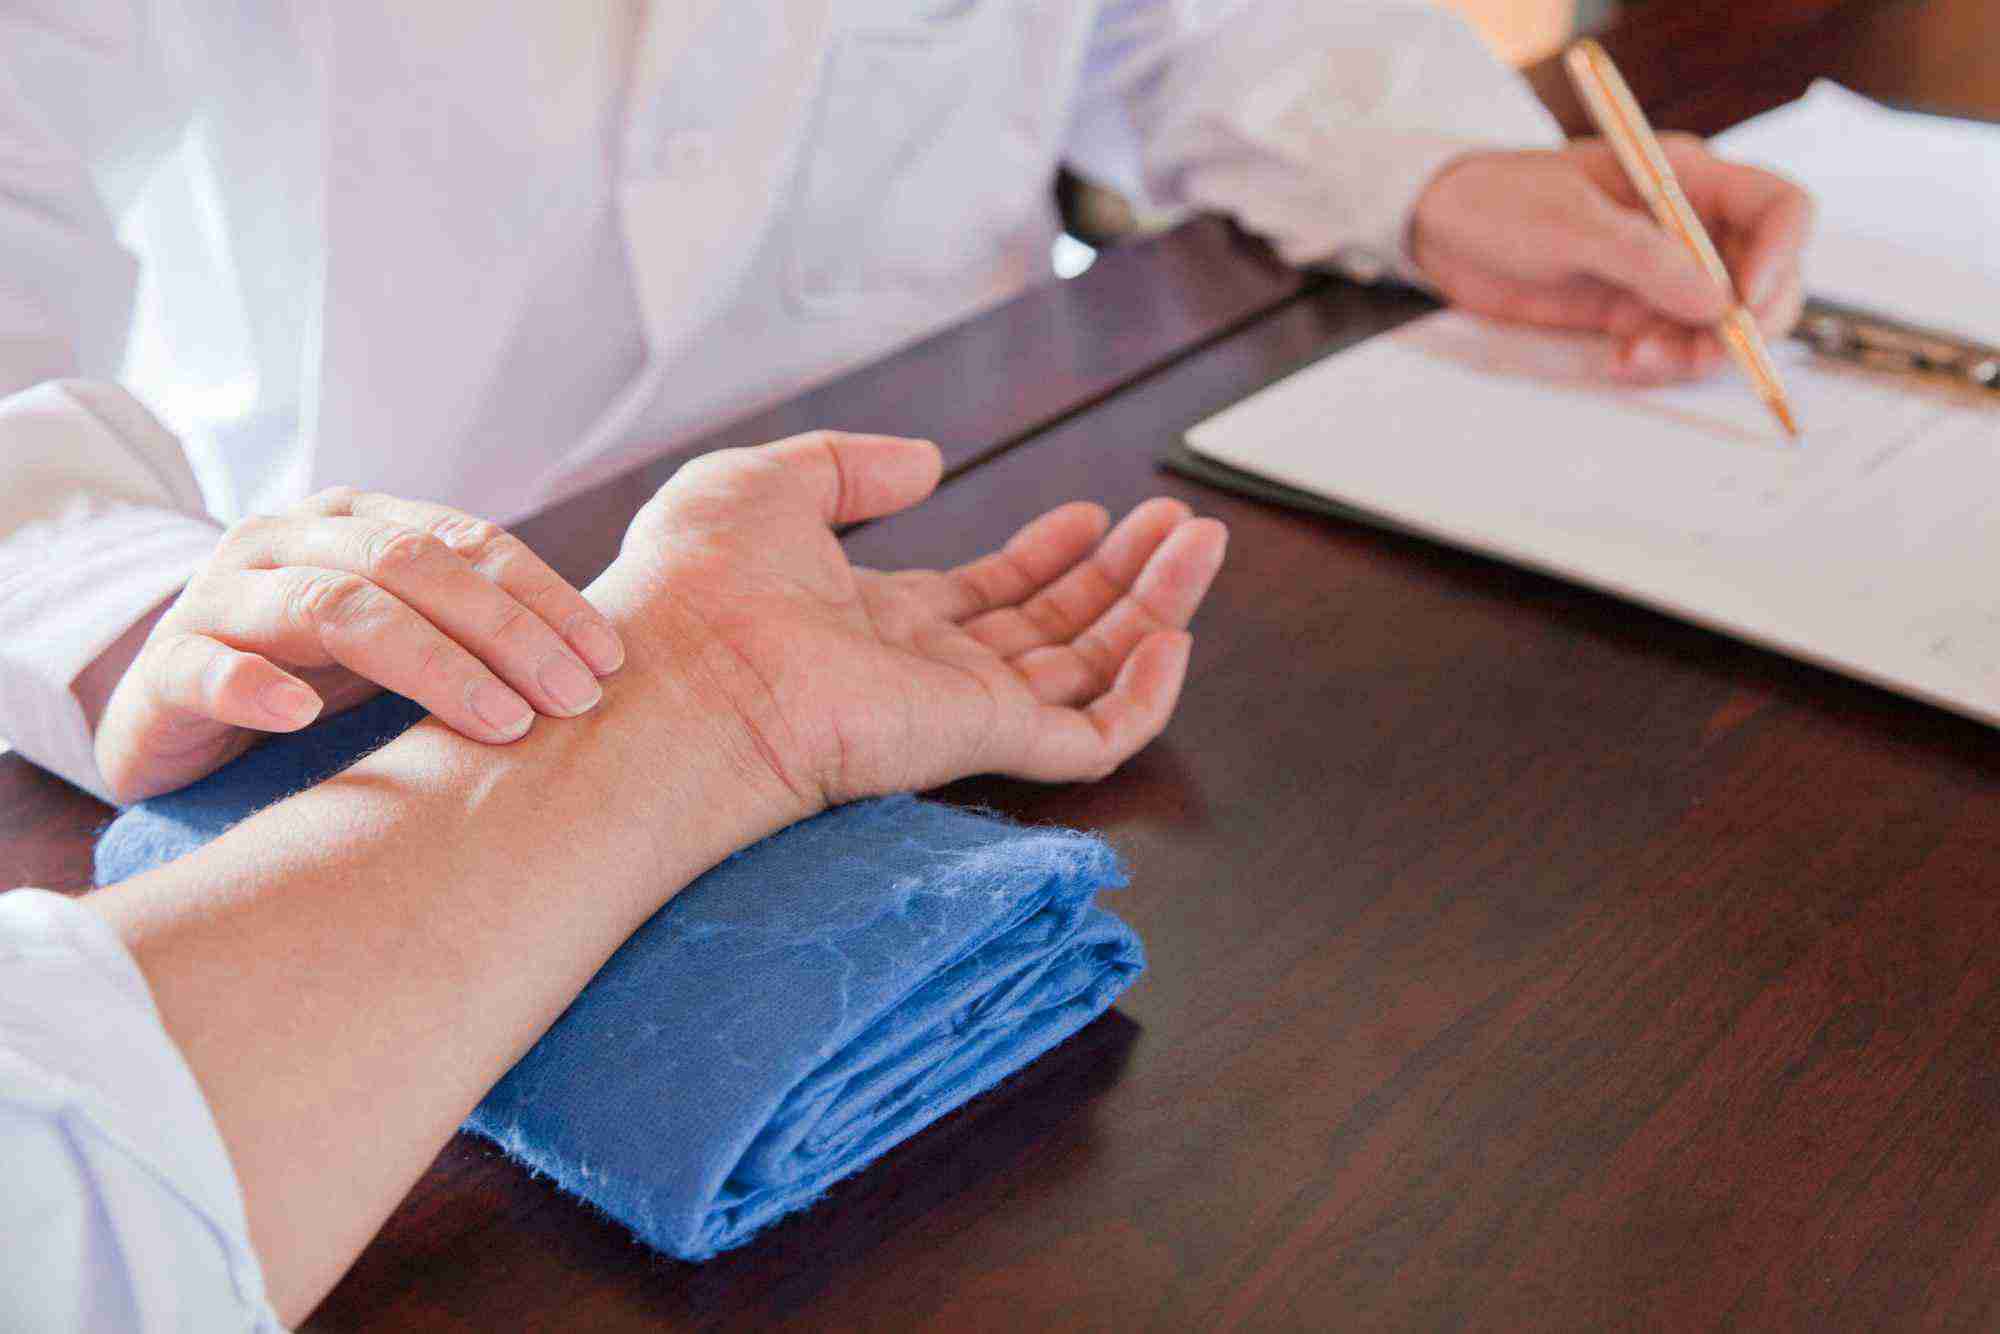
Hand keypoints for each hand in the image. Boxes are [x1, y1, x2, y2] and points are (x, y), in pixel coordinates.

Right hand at [94, 489, 625, 802]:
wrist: (172, 716)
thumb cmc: (312, 678)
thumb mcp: (401, 645)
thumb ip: (475, 634)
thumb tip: (604, 667)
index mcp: (359, 525)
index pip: (468, 542)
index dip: (544, 597)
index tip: (608, 659)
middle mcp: (290, 543)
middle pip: (410, 566)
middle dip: (505, 632)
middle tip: (570, 699)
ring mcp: (220, 598)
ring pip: (328, 609)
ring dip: (425, 664)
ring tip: (496, 720)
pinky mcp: (162, 669)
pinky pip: (208, 667)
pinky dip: (257, 687)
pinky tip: (306, 717)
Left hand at [588, 431, 1227, 814]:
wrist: (685, 672)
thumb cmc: (696, 587)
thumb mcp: (768, 482)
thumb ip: (853, 466)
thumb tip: (928, 459)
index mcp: (873, 620)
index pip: (983, 599)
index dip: (1042, 558)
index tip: (1088, 515)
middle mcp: (924, 671)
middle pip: (1051, 631)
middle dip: (1119, 577)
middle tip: (1176, 526)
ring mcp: (959, 711)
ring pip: (1087, 673)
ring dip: (1153, 609)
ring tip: (1199, 545)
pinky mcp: (986, 742)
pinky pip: (1093, 738)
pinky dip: (1146, 697)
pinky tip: (1176, 636)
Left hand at [1409, 136, 1812, 382]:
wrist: (1440, 231)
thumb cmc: (1499, 202)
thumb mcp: (1566, 222)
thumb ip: (1640, 257)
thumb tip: (1716, 300)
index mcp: (1687, 179)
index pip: (1779, 208)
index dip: (1782, 255)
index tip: (1744, 303)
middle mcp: (1689, 226)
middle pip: (1768, 276)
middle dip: (1748, 322)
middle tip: (1702, 352)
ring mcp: (1663, 272)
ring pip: (1725, 322)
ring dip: (1700, 351)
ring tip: (1641, 358)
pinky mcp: (1633, 310)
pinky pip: (1677, 343)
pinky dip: (1664, 361)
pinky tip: (1623, 360)